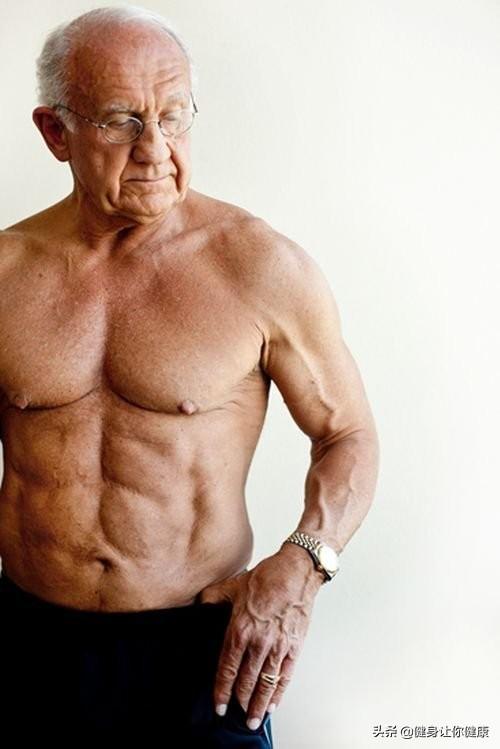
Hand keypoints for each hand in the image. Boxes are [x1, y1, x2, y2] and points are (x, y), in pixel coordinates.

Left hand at [198, 544, 323, 729]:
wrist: (296, 572)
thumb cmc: (267, 577)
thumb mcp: (232, 584)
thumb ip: (213, 597)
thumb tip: (199, 606)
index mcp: (240, 628)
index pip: (227, 667)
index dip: (222, 690)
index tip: (219, 705)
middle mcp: (259, 641)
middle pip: (246, 680)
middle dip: (240, 702)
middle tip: (236, 716)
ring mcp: (278, 646)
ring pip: (266, 683)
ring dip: (259, 704)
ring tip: (254, 719)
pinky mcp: (294, 646)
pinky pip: (285, 676)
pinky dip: (279, 692)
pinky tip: (273, 702)